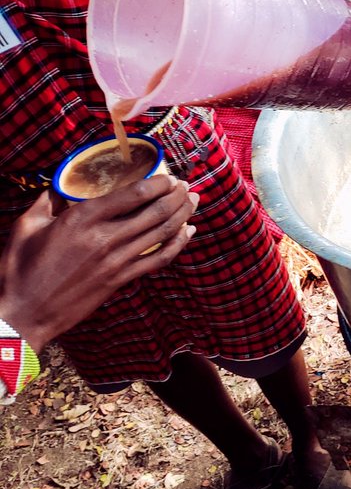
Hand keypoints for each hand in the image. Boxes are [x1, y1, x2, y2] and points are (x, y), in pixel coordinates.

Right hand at [0, 176, 197, 351]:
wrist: (24, 313)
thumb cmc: (19, 268)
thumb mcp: (26, 226)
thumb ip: (47, 200)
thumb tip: (59, 183)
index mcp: (82, 219)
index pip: (133, 195)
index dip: (158, 183)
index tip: (168, 175)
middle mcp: (105, 238)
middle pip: (155, 212)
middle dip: (176, 196)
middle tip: (186, 185)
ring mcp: (116, 262)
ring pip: (162, 233)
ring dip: (182, 215)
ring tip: (193, 201)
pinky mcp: (120, 280)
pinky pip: (158, 260)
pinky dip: (177, 244)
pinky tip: (187, 233)